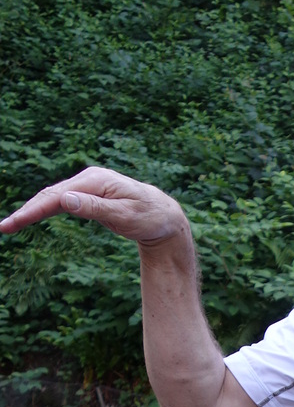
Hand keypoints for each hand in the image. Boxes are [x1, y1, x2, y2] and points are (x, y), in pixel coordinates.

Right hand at [0, 166, 186, 247]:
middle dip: (26, 211)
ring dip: (32, 210)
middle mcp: (88, 179)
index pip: (56, 196)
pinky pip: (62, 202)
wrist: (165, 216)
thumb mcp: (124, 216)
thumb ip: (94, 209)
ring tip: (11, 225)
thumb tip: (63, 201)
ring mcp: (87, 186)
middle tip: (4, 227)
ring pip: (53, 198)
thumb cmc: (148, 217)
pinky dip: (45, 209)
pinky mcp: (89, 195)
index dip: (33, 211)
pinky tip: (31, 217)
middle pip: (49, 195)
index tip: (14, 223)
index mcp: (94, 181)